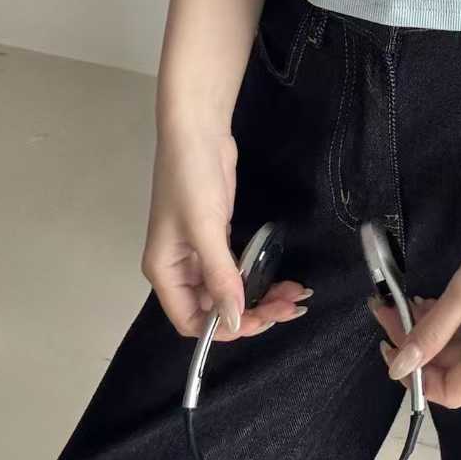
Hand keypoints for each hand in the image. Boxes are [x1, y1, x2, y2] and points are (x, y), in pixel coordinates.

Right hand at [143, 124, 311, 340]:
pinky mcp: (218, 236)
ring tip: (295, 295)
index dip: (224, 328)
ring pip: (230, 289)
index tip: (261, 320)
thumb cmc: (191, 179)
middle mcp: (180, 268)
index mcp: (165, 272)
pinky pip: (238, 268)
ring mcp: (200, 251)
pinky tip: (282, 278)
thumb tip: (233, 320)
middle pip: (214, 307)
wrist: (198, 131)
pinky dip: (258, 276)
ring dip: (260, 296)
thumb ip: (220, 276)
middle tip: (290, 306)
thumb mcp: (205, 229)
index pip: (191, 321)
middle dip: (251, 311)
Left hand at [368, 208, 460, 407]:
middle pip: (453, 368)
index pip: (450, 393)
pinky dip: (451, 320)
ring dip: (431, 328)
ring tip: (404, 301)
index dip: (417, 380)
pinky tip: (433, 299)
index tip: (391, 348)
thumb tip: (397, 370)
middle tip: (387, 310)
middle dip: (417, 344)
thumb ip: (430, 332)